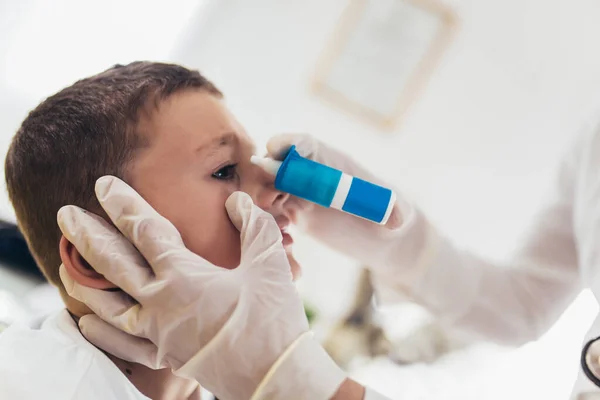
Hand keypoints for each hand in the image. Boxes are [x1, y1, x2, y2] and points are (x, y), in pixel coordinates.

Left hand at [58, 176, 345, 399]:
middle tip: (65, 214)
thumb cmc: (273, 319)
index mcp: (183, 276)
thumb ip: (252, 223)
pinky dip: (100, 331)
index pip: (143, 230)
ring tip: (64, 264)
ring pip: (107, 304)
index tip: (104, 184)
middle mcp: (160, 303)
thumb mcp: (269, 262)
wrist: (274, 375)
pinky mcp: (165, 355)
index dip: (122, 203)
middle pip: (112, 264)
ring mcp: (158, 333)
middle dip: (87, 235)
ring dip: (83, 280)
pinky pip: (122, 344)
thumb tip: (236, 201)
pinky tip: (87, 321)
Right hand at [267, 134, 415, 270]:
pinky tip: (287, 244)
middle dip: (267, 176)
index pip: (307, 145)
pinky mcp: (295, 215)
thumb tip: (395, 216)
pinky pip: (272, 214)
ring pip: (270, 190)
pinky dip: (270, 225)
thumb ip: (396, 209)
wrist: (384, 240)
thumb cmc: (394, 217)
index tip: (275, 148)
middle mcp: (312, 175)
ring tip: (279, 228)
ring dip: (264, 204)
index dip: (290, 143)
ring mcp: (301, 194)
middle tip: (268, 199)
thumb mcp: (400, 212)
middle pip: (279, 165)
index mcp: (333, 164)